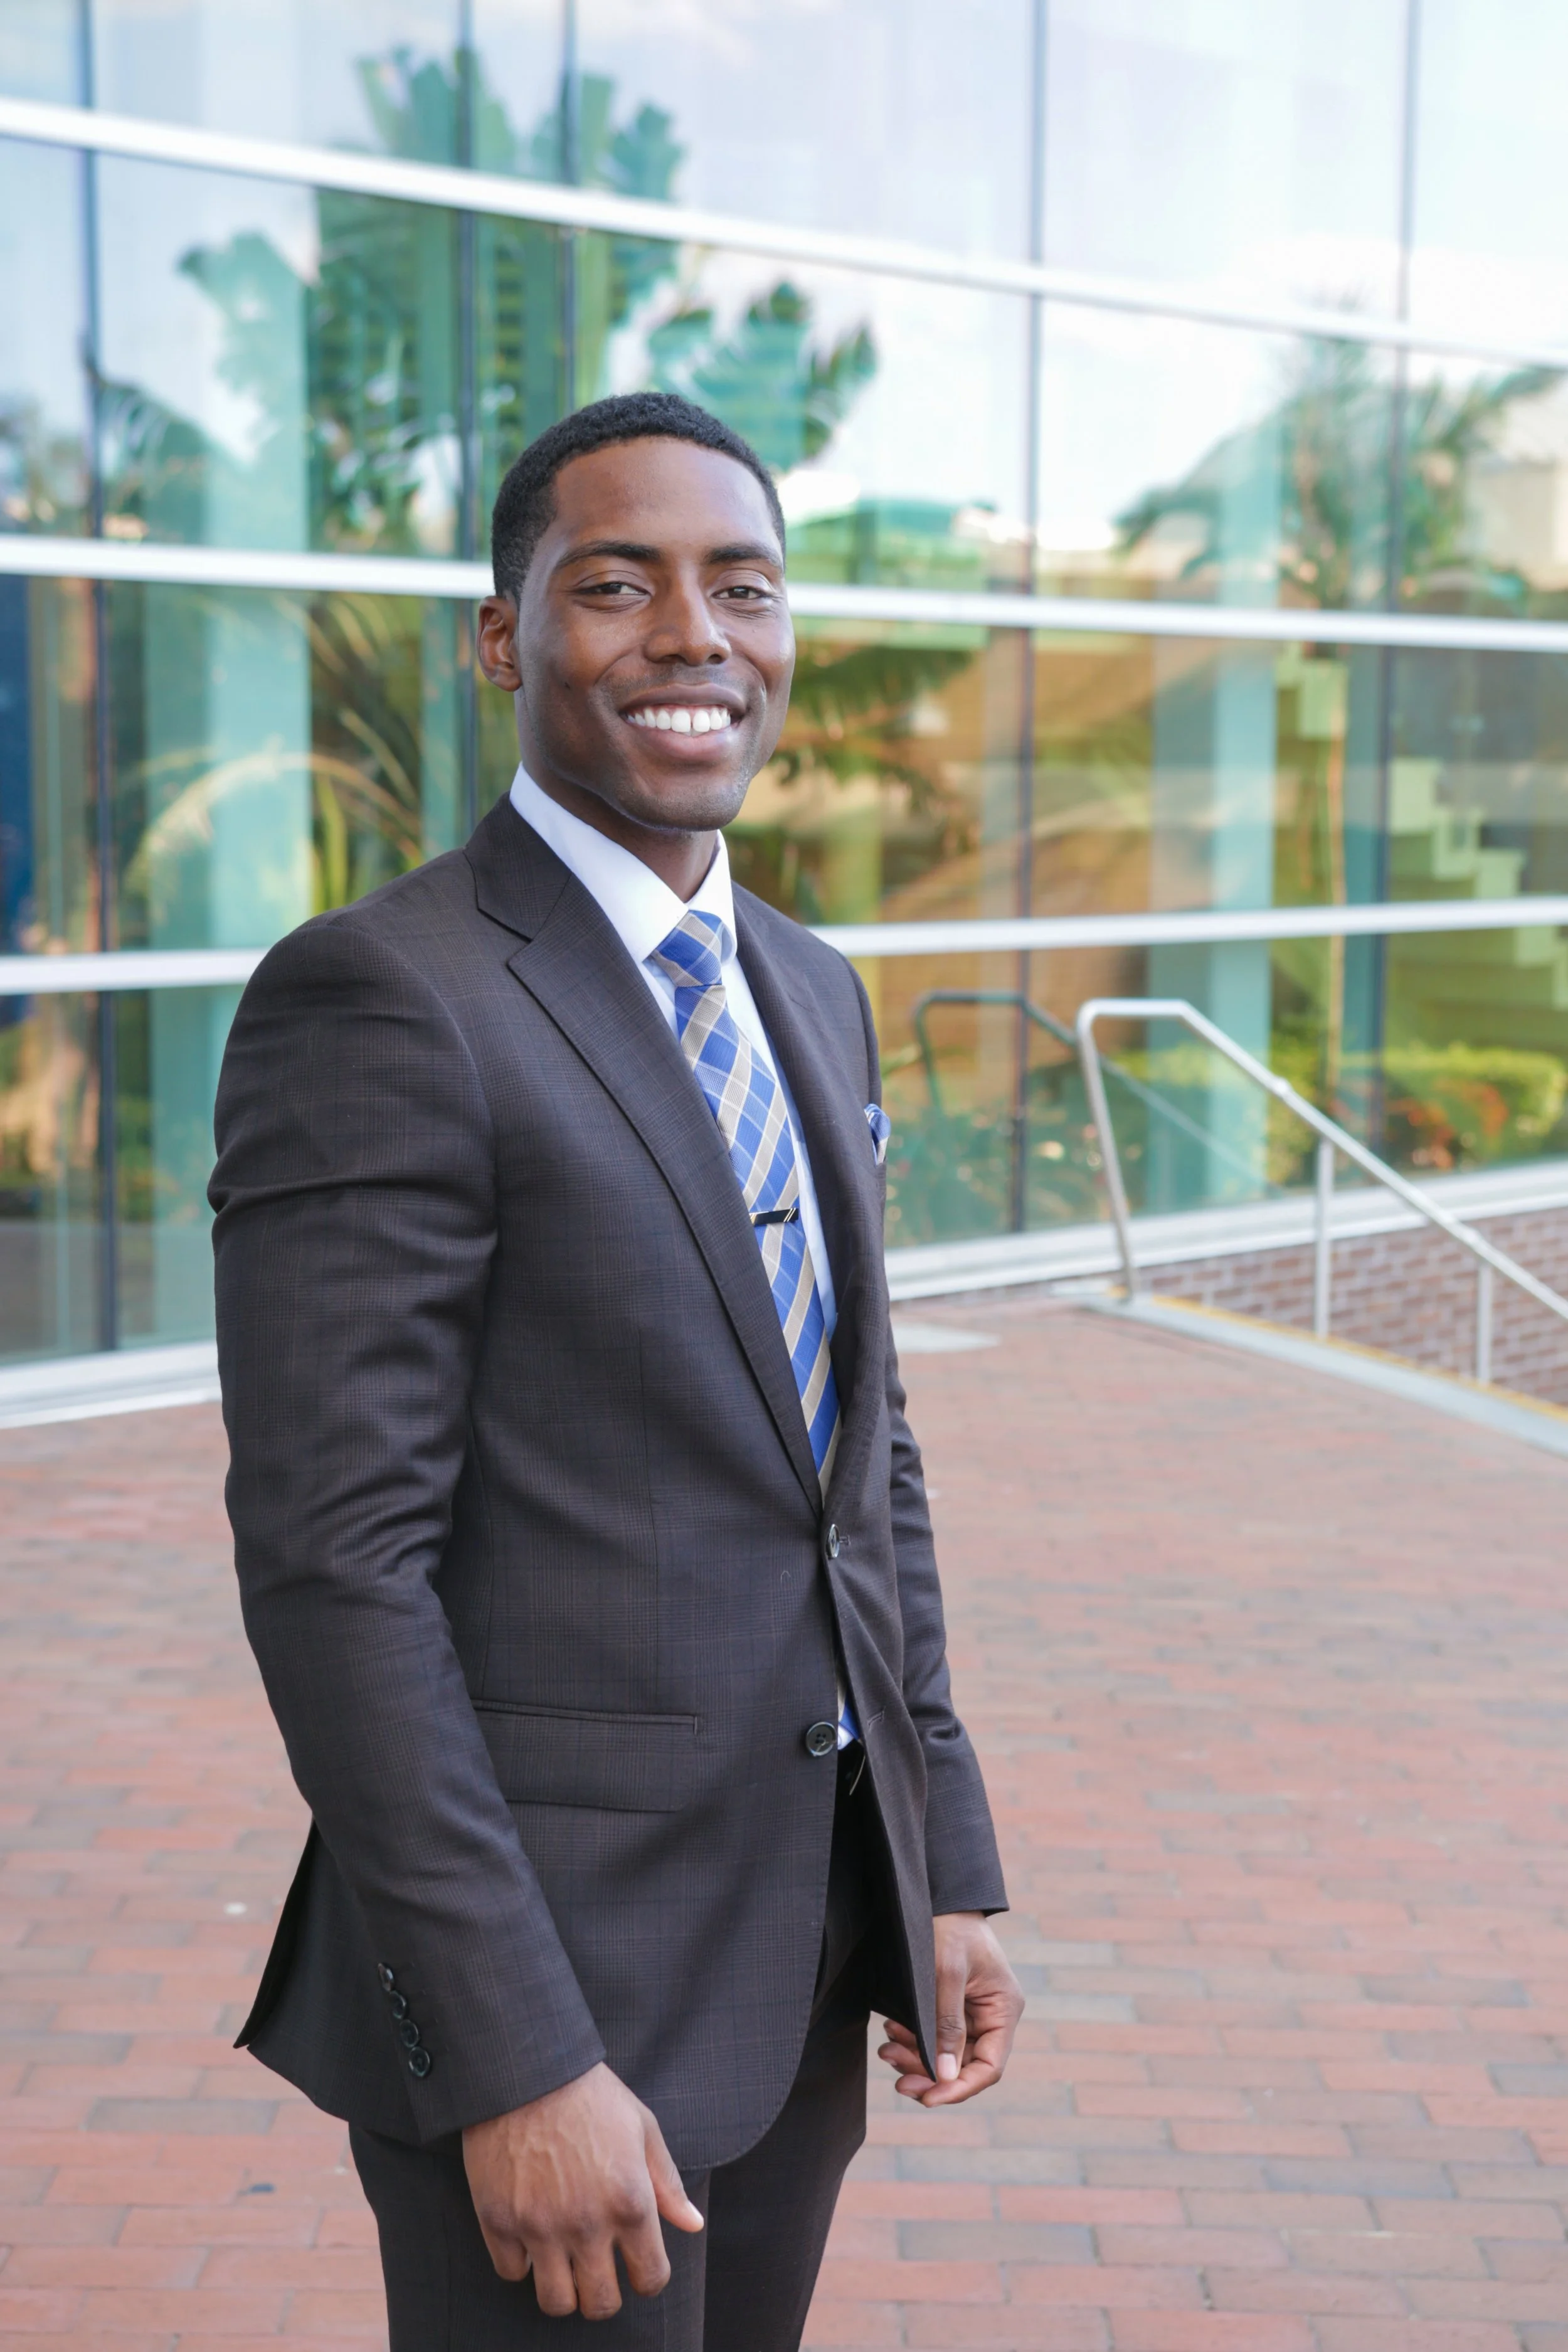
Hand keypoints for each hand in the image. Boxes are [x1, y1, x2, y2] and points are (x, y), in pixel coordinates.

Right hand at [461, 2061, 703, 2316]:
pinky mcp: (498, 2220)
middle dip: (604, 2294)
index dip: (647, 2278)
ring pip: (556, 2302)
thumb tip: (692, 2225)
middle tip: (597, 2271)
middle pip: (600, 2304)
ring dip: (564, 2288)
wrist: (527, 2068)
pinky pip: (512, 2272)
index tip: (637, 2267)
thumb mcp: (642, 2128)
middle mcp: (587, 2222)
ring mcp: (539, 2225)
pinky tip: (529, 2233)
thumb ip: (667, 2183)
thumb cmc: (591, 2095)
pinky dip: (521, 2261)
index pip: (650, 2279)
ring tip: (563, 2260)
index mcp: (630, 2201)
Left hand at [877, 1912, 1023, 2107]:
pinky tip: (892, 2030)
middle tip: (898, 2080)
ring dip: (916, 2057)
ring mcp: (972, 2012)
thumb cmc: (949, 1926)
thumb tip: (945, 2076)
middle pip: (965, 2065)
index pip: (989, 2066)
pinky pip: (934, 2035)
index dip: (959, 2088)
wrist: (940, 1895)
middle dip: (929, 2073)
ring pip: (946, 2054)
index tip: (927, 2097)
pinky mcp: (952, 2006)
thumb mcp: (947, 1972)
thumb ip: (947, 2025)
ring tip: (887, 2048)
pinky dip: (913, 2038)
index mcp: (1004, 2009)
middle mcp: (992, 2015)